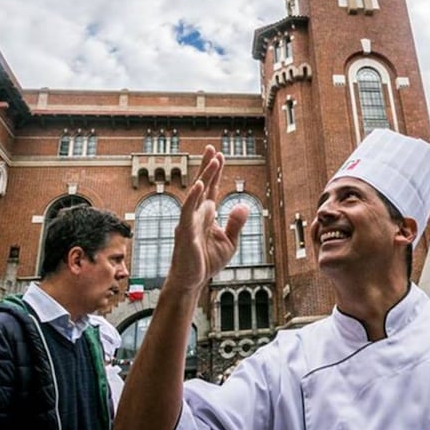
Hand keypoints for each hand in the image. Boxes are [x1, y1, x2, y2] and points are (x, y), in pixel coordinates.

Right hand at [167, 146, 248, 290]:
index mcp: (207, 215)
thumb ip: (236, 223)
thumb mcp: (230, 242)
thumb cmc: (207, 261)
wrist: (192, 281)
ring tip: (213, 160)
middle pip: (203, 185)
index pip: (212, 188)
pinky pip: (188, 211)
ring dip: (205, 176)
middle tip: (213, 148)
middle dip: (208, 166)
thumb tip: (244, 204)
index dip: (216, 172)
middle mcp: (197, 214)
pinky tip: (199, 185)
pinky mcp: (185, 232)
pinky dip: (193, 197)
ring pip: (197, 194)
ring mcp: (189, 221)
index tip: (220, 155)